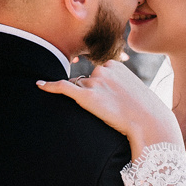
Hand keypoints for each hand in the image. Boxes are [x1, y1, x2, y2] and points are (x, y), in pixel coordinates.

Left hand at [37, 60, 181, 152]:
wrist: (147, 120)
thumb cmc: (142, 109)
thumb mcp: (133, 89)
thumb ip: (118, 82)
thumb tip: (102, 89)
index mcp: (114, 64)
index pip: (97, 73)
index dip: (101, 88)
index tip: (111, 100)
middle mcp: (103, 69)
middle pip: (86, 80)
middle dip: (92, 93)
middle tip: (110, 108)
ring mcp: (94, 82)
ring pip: (79, 88)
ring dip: (87, 100)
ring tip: (106, 111)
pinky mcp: (86, 96)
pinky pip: (63, 87)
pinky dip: (49, 85)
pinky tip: (38, 84)